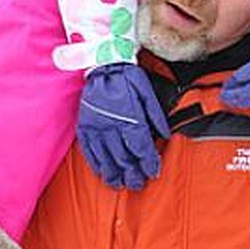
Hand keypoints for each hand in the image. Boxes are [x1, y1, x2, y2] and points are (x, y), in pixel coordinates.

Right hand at [77, 63, 170, 189]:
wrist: (102, 64)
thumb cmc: (128, 78)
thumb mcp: (148, 93)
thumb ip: (156, 116)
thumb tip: (165, 135)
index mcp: (131, 118)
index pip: (141, 148)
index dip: (148, 163)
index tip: (152, 172)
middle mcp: (112, 126)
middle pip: (123, 157)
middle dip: (132, 173)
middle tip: (137, 184)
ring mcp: (96, 127)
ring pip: (106, 158)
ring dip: (114, 174)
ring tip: (120, 184)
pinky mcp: (85, 126)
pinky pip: (89, 151)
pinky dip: (96, 164)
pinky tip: (102, 173)